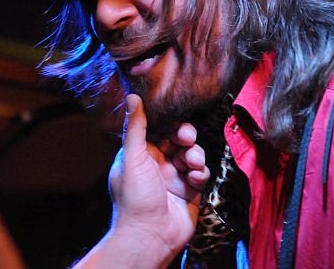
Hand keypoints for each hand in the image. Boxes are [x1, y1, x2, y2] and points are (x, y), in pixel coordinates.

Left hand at [74, 93, 209, 267]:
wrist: (149, 236)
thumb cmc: (134, 198)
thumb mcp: (132, 157)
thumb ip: (135, 127)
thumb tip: (132, 96)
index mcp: (141, 154)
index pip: (158, 129)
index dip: (169, 123)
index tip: (176, 120)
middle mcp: (158, 164)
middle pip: (178, 140)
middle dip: (185, 137)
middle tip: (186, 139)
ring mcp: (175, 178)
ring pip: (192, 154)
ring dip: (195, 155)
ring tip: (192, 163)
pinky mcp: (190, 191)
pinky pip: (201, 174)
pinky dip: (200, 173)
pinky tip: (195, 179)